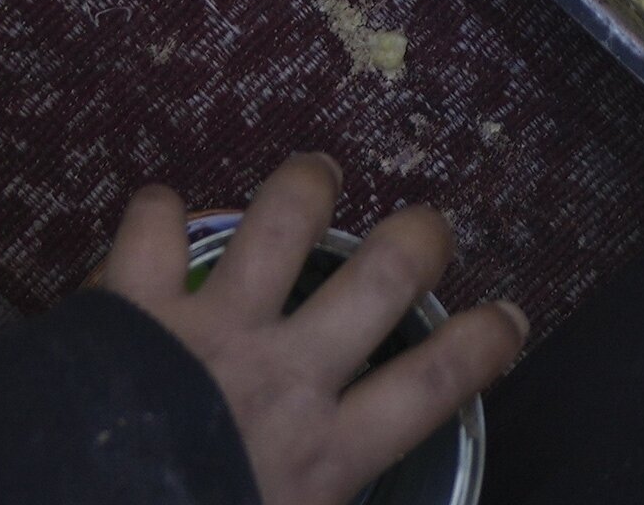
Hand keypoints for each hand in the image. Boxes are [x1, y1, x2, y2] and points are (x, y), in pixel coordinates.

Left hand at [82, 156, 523, 504]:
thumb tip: (343, 501)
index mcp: (324, 456)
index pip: (431, 387)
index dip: (480, 346)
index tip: (507, 317)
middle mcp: (282, 377)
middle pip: (381, 281)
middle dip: (418, 238)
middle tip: (429, 225)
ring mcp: (210, 330)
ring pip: (280, 225)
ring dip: (305, 187)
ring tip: (318, 172)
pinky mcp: (136, 305)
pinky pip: (154, 228)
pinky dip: (159, 210)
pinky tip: (164, 207)